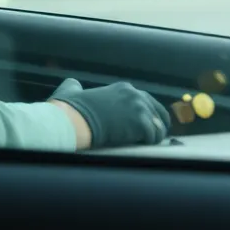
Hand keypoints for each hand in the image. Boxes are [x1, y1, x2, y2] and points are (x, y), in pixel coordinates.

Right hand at [48, 78, 169, 149]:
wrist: (75, 121)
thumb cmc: (71, 109)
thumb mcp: (72, 90)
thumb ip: (75, 86)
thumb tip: (72, 83)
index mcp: (124, 88)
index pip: (146, 100)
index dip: (147, 114)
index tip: (144, 124)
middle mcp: (135, 95)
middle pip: (158, 111)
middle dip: (157, 125)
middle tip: (152, 137)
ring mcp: (139, 108)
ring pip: (158, 125)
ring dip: (154, 135)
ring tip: (148, 144)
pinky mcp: (140, 122)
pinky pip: (153, 135)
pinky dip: (149, 142)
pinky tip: (143, 146)